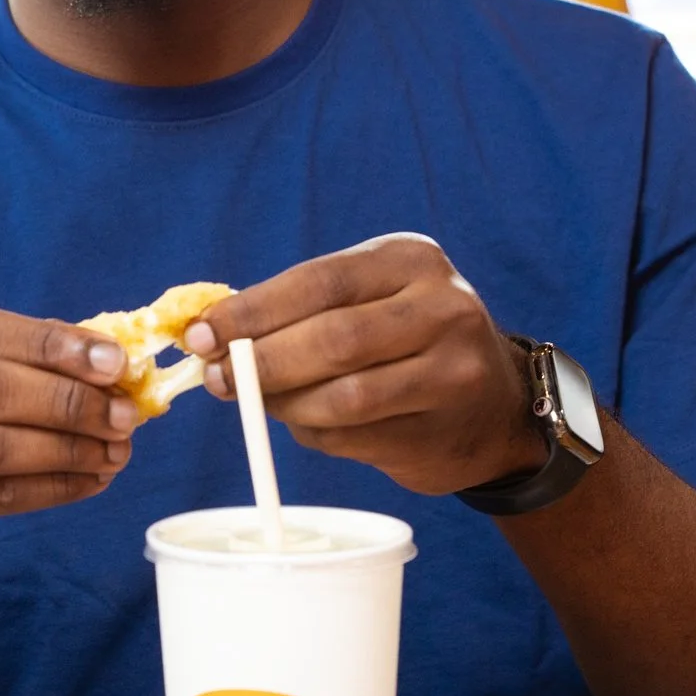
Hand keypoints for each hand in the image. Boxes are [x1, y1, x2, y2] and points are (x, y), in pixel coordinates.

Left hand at [184, 234, 545, 496]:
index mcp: (410, 259)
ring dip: (285, 405)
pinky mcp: (445, 428)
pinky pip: (355, 436)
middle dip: (262, 361)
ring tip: (258, 402)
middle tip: (217, 378)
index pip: (318, 281)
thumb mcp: (367, 300)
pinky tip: (307, 423)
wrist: (494, 404)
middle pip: (333, 338)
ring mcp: (453, 370)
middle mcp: (442, 307)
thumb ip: (299, 311)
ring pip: (344, 396)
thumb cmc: (404, 341)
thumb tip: (210, 339)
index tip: (201, 334)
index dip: (253, 311)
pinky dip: (315, 433)